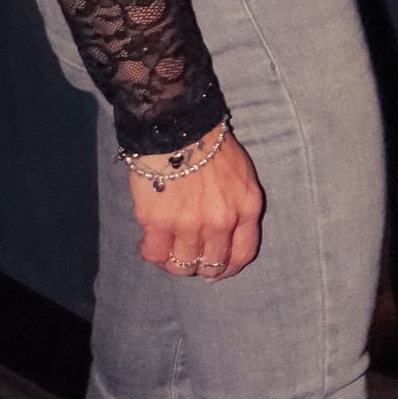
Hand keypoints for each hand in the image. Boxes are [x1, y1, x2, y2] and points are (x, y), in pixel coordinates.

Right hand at [128, 132, 263, 279]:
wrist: (179, 127)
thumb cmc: (211, 147)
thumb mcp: (242, 176)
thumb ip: (237, 207)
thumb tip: (222, 236)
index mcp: (247, 208)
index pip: (242, 255)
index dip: (227, 269)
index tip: (216, 271)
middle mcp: (222, 221)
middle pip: (212, 264)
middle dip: (200, 267)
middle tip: (188, 260)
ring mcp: (190, 224)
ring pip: (182, 265)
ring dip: (173, 263)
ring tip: (167, 250)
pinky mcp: (159, 223)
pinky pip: (155, 255)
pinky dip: (152, 253)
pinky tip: (150, 242)